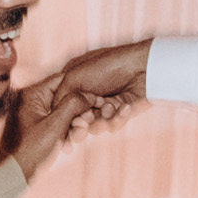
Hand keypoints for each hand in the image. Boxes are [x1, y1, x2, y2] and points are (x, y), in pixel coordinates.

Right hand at [14, 40, 156, 167]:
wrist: (144, 68)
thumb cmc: (107, 66)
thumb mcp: (75, 77)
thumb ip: (60, 97)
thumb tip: (53, 117)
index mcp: (73, 83)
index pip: (62, 108)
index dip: (62, 121)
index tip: (64, 132)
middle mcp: (87, 95)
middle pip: (77, 121)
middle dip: (81, 125)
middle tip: (85, 124)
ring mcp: (103, 104)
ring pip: (94, 126)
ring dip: (101, 120)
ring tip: (109, 108)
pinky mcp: (119, 112)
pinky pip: (112, 125)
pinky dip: (117, 119)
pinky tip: (125, 108)